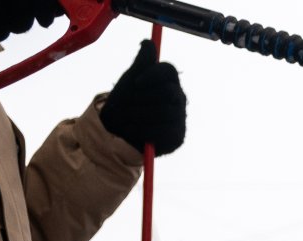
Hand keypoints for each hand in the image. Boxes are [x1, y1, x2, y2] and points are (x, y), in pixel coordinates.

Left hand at [101, 41, 186, 155]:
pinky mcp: (177, 136)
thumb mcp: (129, 80)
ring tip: (124, 118)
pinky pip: (162, 131)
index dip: (153, 74)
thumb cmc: (126, 102)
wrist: (122, 130)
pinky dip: (141, 130)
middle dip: (142, 99)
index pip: (168, 70)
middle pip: (167, 91)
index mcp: (168, 80)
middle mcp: (179, 97)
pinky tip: (130, 129)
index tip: (136, 82)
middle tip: (123, 105)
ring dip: (138, 115)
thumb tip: (147, 42)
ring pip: (164, 112)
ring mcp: (180, 117)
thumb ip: (140, 63)